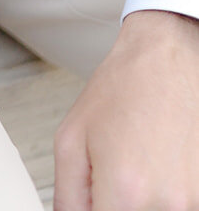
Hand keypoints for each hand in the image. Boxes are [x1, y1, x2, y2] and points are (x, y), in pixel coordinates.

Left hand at [54, 10, 198, 208]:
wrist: (169, 57)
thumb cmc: (124, 88)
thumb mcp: (72, 139)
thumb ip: (67, 197)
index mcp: (126, 194)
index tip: (94, 200)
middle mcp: (167, 206)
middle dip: (116, 204)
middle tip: (115, 175)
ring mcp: (194, 202)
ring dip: (142, 200)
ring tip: (139, 166)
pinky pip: (178, 204)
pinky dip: (164, 195)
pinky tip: (159, 166)